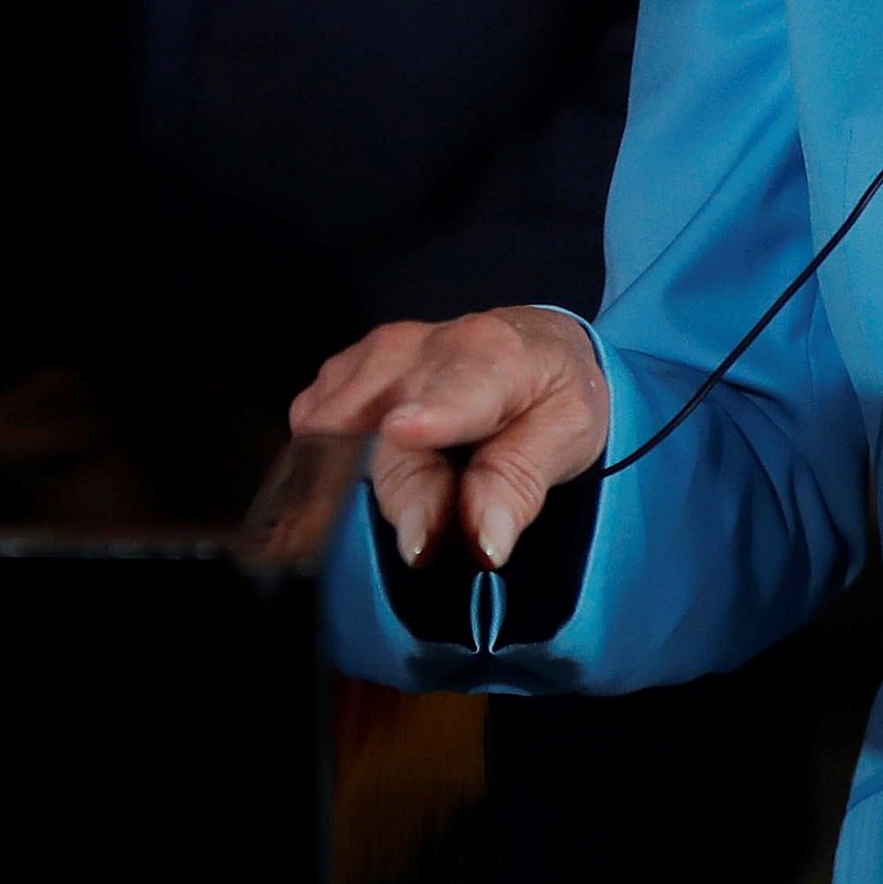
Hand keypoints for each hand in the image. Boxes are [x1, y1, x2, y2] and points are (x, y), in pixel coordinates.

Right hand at [288, 307, 609, 570]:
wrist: (527, 341)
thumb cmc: (550, 391)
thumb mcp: (567, 435)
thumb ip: (519, 485)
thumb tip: (480, 542)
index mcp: (488, 357)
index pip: (451, 395)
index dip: (427, 425)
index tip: (408, 449)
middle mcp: (420, 347)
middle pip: (388, 448)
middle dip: (408, 503)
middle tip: (435, 542)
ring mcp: (372, 355)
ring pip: (338, 440)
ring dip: (365, 486)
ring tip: (418, 492)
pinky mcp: (342, 370)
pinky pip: (316, 428)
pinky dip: (335, 461)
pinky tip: (379, 464)